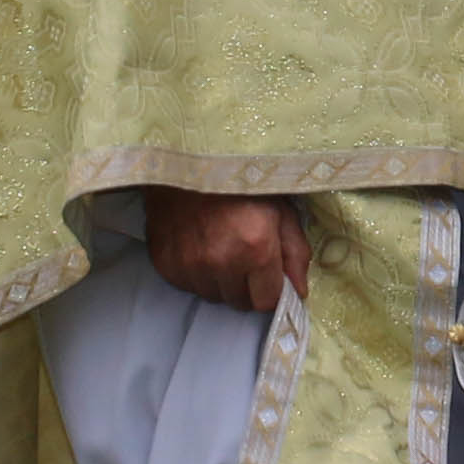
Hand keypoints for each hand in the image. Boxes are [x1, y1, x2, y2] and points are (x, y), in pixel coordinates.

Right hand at [145, 187, 309, 312]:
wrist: (190, 162)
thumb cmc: (243, 183)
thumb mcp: (283, 210)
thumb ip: (295, 253)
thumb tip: (299, 291)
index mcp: (255, 249)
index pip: (266, 301)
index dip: (273, 291)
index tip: (272, 278)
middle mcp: (220, 262)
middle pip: (239, 302)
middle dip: (248, 286)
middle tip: (247, 258)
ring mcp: (188, 265)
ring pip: (213, 295)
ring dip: (222, 281)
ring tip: (223, 249)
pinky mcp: (164, 263)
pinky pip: (187, 285)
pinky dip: (197, 274)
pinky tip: (201, 248)